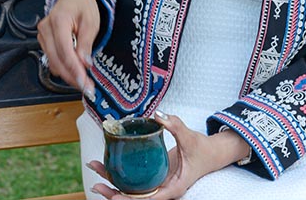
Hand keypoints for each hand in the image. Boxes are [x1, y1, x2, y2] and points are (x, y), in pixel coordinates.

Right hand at [37, 0, 99, 97]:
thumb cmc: (83, 4)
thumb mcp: (91, 22)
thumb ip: (86, 43)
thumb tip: (84, 63)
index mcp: (59, 20)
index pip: (65, 51)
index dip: (75, 70)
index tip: (85, 83)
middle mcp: (45, 28)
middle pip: (56, 60)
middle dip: (72, 77)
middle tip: (87, 88)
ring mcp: (42, 35)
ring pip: (53, 62)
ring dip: (67, 74)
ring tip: (83, 79)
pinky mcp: (43, 40)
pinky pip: (51, 59)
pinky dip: (63, 67)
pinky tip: (75, 70)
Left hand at [87, 112, 242, 199]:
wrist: (211, 153)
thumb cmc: (202, 149)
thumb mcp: (189, 137)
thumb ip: (174, 125)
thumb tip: (157, 114)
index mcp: (173, 187)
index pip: (150, 199)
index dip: (130, 199)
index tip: (114, 196)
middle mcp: (163, 188)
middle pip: (136, 197)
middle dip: (114, 192)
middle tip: (95, 182)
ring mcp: (158, 183)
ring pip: (132, 189)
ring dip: (113, 182)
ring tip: (94, 169)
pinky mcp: (154, 176)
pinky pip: (135, 180)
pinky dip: (121, 175)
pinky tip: (106, 165)